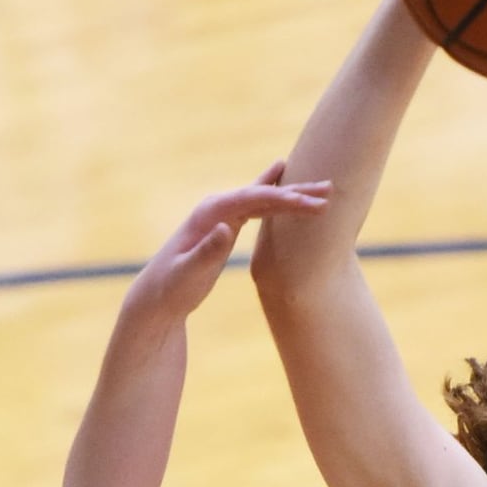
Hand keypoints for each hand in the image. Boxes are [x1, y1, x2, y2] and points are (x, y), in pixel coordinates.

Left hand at [124, 162, 329, 324]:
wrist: (158, 297)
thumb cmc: (171, 288)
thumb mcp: (188, 274)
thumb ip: (206, 251)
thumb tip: (226, 229)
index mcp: (210, 213)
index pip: (251, 199)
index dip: (281, 199)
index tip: (308, 203)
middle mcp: (217, 207)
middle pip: (262, 193)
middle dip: (295, 192)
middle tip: (328, 190)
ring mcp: (222, 215)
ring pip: (264, 199)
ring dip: (293, 195)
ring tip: (324, 191)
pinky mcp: (227, 225)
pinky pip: (258, 208)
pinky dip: (279, 201)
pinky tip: (292, 191)